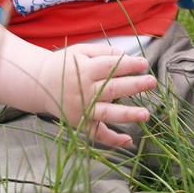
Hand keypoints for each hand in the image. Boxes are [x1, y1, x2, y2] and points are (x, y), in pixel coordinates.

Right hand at [36, 43, 155, 146]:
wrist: (41, 83)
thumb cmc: (66, 64)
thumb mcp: (81, 51)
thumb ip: (105, 52)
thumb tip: (128, 59)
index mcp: (84, 69)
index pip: (109, 66)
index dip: (127, 64)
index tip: (143, 63)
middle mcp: (83, 91)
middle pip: (112, 89)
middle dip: (133, 85)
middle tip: (151, 82)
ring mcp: (82, 109)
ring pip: (107, 114)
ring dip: (127, 115)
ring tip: (146, 114)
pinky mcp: (80, 123)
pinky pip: (97, 134)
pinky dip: (112, 139)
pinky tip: (129, 141)